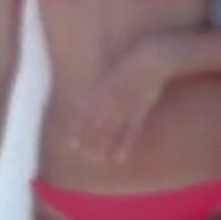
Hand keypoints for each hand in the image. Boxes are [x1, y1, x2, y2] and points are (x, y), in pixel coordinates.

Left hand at [69, 39, 169, 162]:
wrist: (150, 60)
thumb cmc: (130, 66)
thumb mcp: (112, 74)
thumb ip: (101, 87)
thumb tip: (91, 97)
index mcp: (102, 90)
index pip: (85, 113)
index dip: (77, 128)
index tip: (70, 143)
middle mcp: (110, 100)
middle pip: (96, 124)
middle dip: (87, 139)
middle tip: (79, 153)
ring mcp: (125, 107)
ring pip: (112, 130)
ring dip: (104, 144)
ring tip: (97, 159)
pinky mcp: (140, 111)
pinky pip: (131, 132)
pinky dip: (125, 144)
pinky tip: (119, 156)